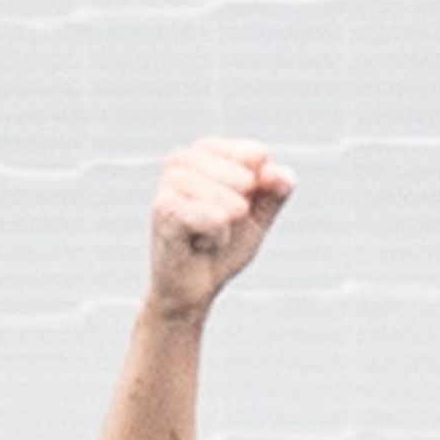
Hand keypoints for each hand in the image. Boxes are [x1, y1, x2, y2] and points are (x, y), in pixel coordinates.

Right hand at [144, 138, 293, 323]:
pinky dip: (217, 237)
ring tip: (209, 237)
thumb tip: (276, 172)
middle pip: (244, 177)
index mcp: (206, 151)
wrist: (193, 288)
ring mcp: (170, 182)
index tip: (240, 209)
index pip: (256, 155)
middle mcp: (183, 159)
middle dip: (243, 210)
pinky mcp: (162, 207)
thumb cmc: (223, 246)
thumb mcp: (259, 216)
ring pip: (227, 198)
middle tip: (220, 226)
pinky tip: (200, 244)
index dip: (260, 189)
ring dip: (228, 225)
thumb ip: (276, 190)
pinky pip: (213, 218)